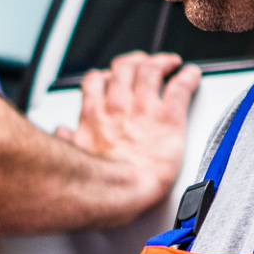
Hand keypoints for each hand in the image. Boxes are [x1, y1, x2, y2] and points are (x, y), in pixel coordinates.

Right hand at [57, 50, 199, 221]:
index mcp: (95, 114)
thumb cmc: (99, 183)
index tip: (114, 78)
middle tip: (145, 65)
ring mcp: (144, 108)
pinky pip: (181, 86)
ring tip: (170, 63)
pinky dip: (189, 76)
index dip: (106, 75)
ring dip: (161, 62)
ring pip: (151, 69)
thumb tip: (61, 132)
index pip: (97, 79)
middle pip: (125, 67)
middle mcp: (118, 104)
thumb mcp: (74, 156)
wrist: (122, 191)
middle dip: (135, 61)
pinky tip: (192, 75)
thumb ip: (68, 138)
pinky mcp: (169, 116)